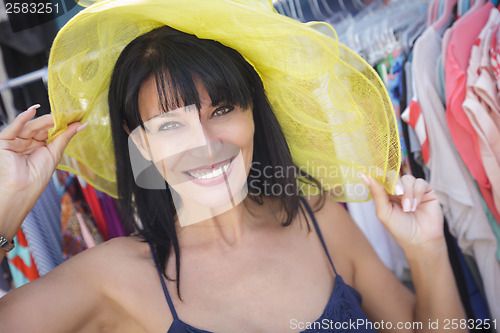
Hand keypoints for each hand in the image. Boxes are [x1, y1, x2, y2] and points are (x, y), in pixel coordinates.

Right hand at [0, 105, 85, 236]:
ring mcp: (16, 141)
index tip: (75, 115)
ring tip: (56, 116)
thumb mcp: (55, 152)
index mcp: (40, 146)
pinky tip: (32, 110)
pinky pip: (14, 127)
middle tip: (67, 114)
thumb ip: (65, 136)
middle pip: (41, 127)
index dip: (62, 123)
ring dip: (43, 120)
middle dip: (54, 120)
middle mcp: (27, 142)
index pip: (50, 130)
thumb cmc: (38, 176)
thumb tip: (81, 124)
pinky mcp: (4, 141)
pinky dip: (22, 118)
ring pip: (30, 126)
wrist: (24, 189)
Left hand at [359, 173, 443, 250]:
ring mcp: (413, 190)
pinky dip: (417, 193)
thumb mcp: (384, 212)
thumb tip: (364, 176)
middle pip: (394, 175)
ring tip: (408, 208)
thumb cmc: (400, 229)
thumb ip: (377, 193)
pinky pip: (421, 183)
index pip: (381, 179)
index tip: (375, 171)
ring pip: (408, 178)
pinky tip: (415, 205)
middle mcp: (399, 190)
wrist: (421, 240)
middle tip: (397, 193)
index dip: (378, 175)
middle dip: (395, 183)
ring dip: (407, 192)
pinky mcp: (426, 191)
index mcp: (386, 195)